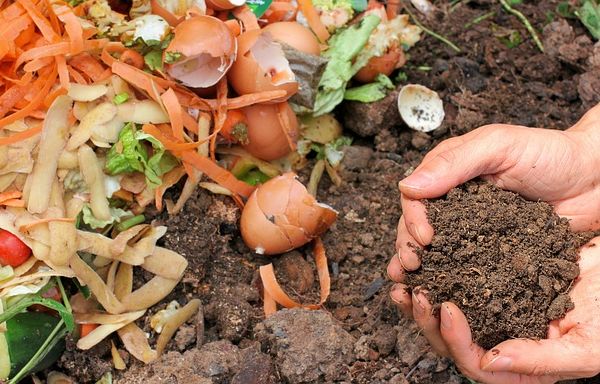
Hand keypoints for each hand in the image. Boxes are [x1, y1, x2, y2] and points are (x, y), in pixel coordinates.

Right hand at [389, 103, 599, 275]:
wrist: (595, 179)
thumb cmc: (549, 153)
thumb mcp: (498, 146)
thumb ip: (454, 163)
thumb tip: (407, 186)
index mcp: (449, 175)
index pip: (415, 198)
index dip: (412, 219)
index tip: (424, 238)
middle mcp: (454, 204)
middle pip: (417, 228)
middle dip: (409, 248)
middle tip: (412, 268)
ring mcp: (472, 230)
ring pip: (437, 251)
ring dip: (422, 270)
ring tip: (413, 289)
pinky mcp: (491, 253)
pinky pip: (466, 267)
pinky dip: (451, 282)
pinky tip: (443, 296)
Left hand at [389, 237, 599, 382]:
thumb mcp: (587, 347)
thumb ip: (541, 360)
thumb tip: (492, 363)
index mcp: (521, 364)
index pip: (476, 364)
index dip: (456, 340)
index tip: (448, 308)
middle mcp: (503, 340)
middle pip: (453, 342)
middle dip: (428, 321)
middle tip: (413, 293)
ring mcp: (495, 312)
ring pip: (448, 315)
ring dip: (423, 301)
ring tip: (405, 281)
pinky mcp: (493, 283)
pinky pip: (457, 283)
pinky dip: (438, 275)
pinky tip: (425, 262)